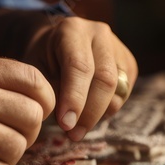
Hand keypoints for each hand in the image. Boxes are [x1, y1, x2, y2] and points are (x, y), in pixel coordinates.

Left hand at [22, 16, 136, 140]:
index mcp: (72, 30)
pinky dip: (108, 109)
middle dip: (90, 112)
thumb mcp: (36, 69)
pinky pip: (124, 94)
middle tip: (73, 134)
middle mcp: (99, 34)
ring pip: (118, 89)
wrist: (57, 43)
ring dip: (99, 114)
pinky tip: (90, 111)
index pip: (79, 67)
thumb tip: (67, 119)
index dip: (75, 98)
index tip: (66, 124)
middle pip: (105, 79)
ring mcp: (118, 47)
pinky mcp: (128, 63)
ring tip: (78, 126)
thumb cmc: (43, 58)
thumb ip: (50, 89)